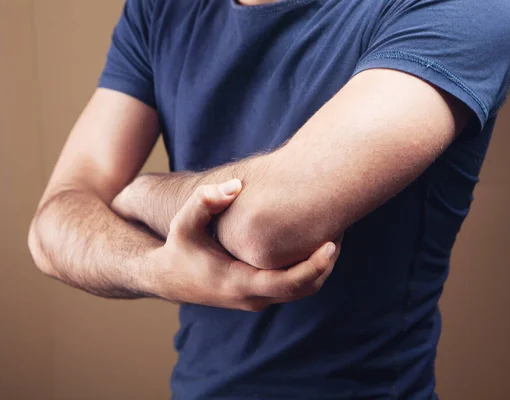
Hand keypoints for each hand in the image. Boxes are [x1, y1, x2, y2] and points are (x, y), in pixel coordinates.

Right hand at [152, 179, 340, 310]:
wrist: (168, 278)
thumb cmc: (179, 248)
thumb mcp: (184, 224)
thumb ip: (204, 202)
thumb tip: (234, 185)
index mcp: (238, 284)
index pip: (288, 283)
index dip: (314, 266)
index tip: (332, 243)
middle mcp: (252, 298)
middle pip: (304, 289)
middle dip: (325, 264)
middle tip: (340, 231)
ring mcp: (257, 299)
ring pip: (302, 290)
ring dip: (320, 269)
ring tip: (333, 236)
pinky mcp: (260, 295)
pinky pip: (293, 288)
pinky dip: (309, 271)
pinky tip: (313, 244)